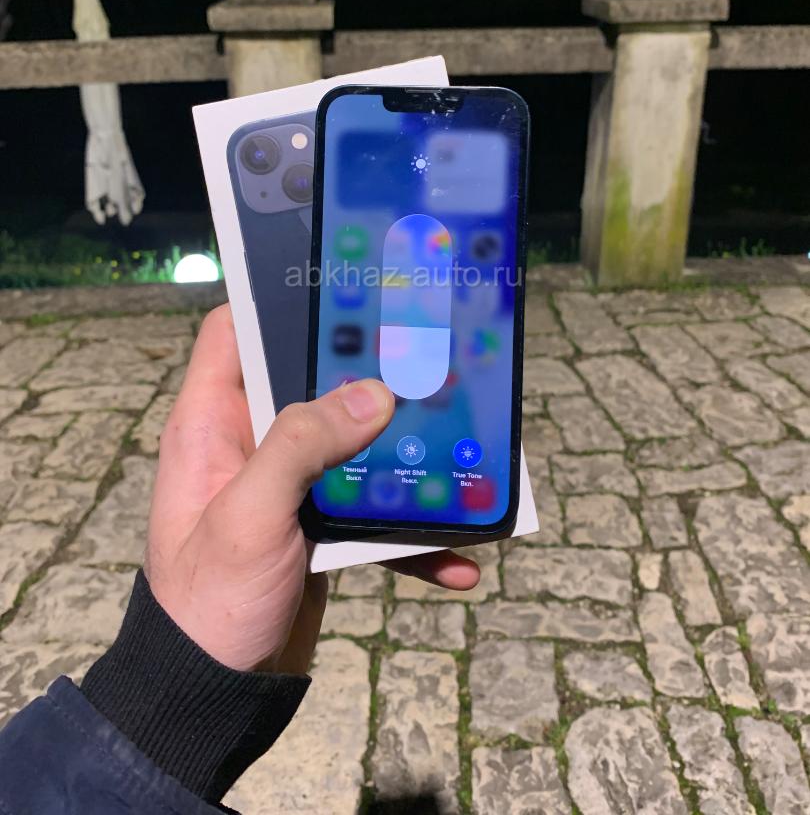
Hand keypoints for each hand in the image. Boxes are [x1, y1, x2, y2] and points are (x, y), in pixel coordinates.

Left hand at [145, 305, 479, 673]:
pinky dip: (410, 534)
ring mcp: (287, 488)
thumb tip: (373, 394)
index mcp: (212, 424)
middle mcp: (248, 445)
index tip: (337, 284)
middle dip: (366, 374)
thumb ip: (301, 446)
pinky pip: (370, 514)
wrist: (212, 699)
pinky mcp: (317, 530)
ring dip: (401, 454)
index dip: (275, 301)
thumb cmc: (207, 603)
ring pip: (351, 447)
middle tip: (425, 352)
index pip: (234, 333)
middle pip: (310, 383)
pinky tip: (456, 556)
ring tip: (458, 448)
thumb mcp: (249, 516)